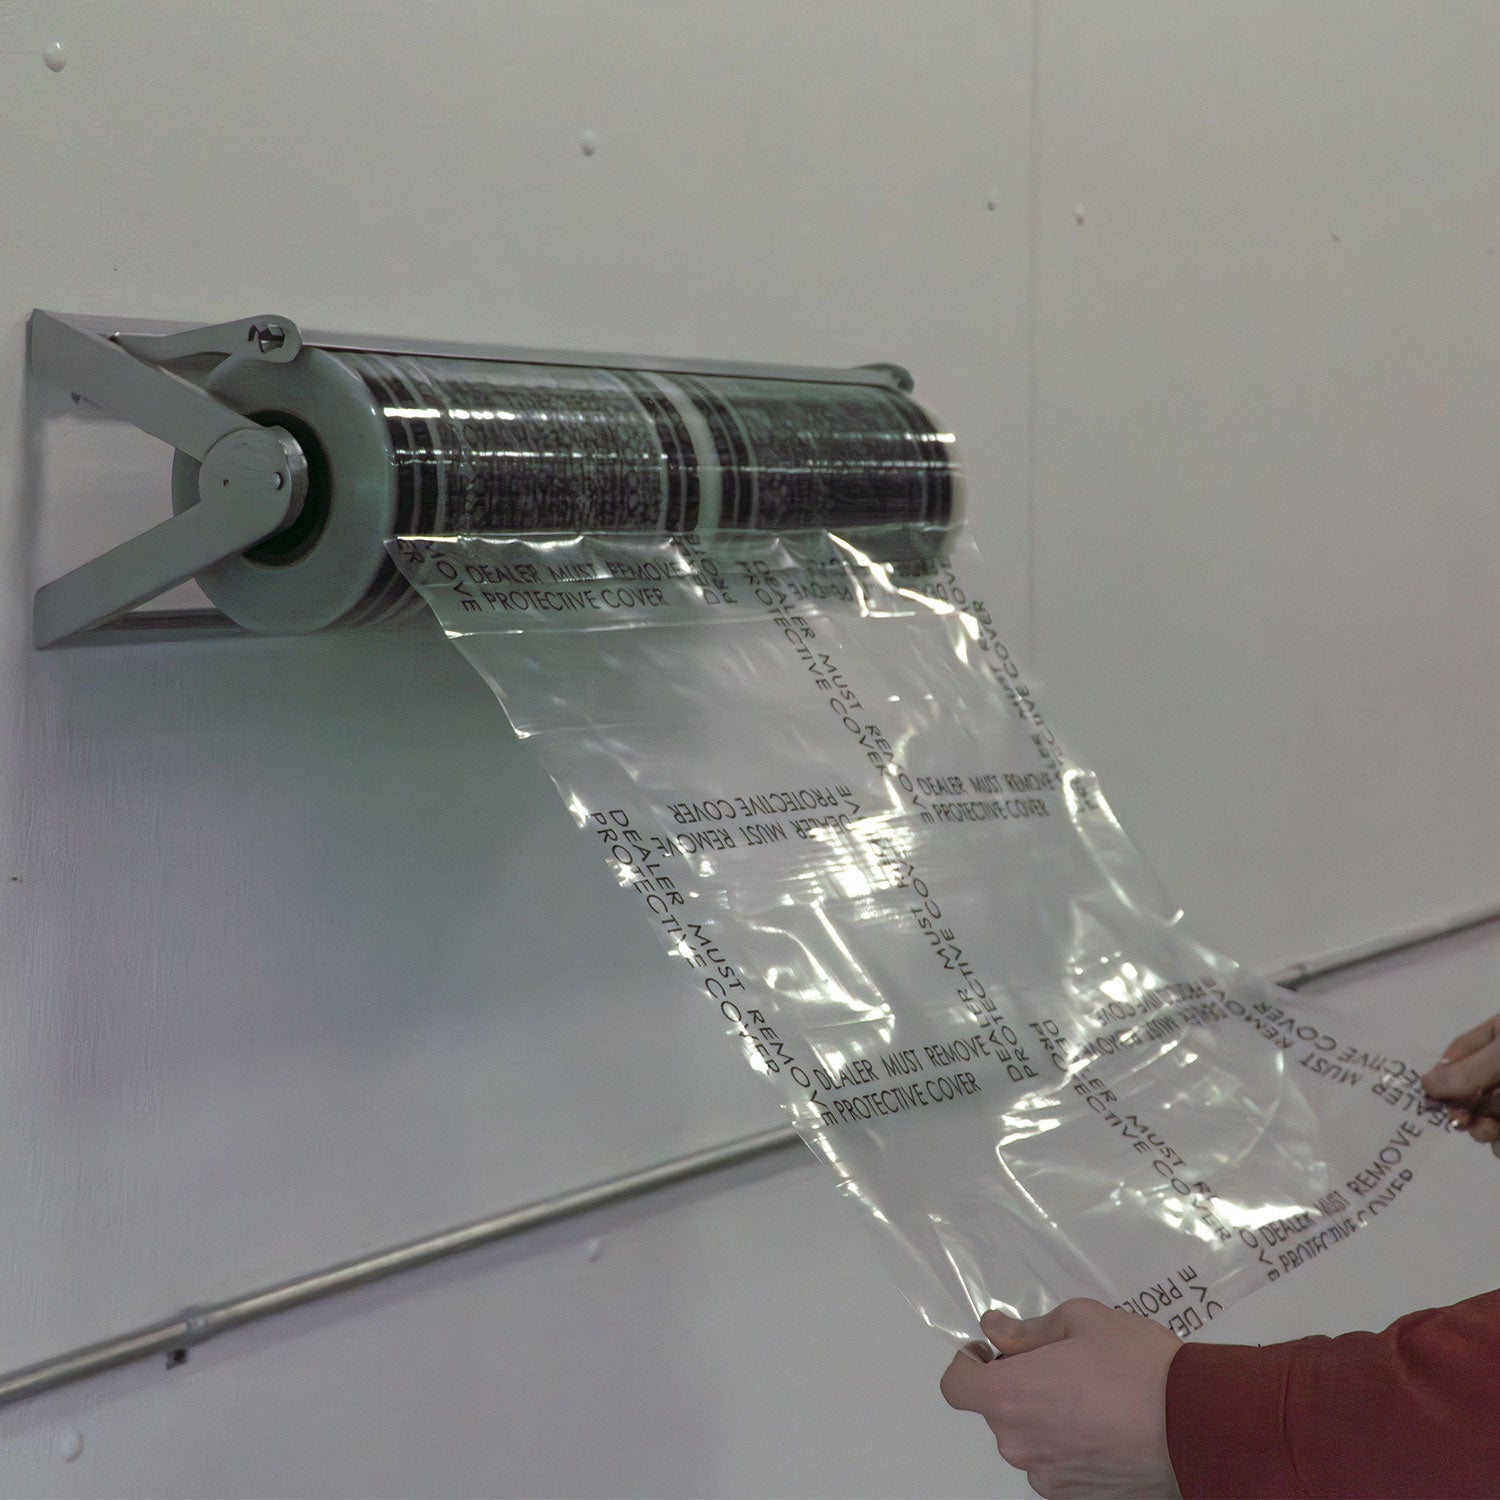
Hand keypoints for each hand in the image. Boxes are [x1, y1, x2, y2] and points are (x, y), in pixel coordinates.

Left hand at [940, 1298, 1181, 1497]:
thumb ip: (1028, 1330)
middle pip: (999, 1411)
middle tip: (1063, 1364)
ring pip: (1031, 1440)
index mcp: (1010, 1396)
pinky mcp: (1080, 1499)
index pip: (956, 1386)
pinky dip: (1071, 1447)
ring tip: (1094, 1397)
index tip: (994, 1352)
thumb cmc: (1135, 1363)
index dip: (968, 1365)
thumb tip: (994, 1331)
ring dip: (1046, 1418)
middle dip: (1019, 1385)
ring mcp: (1050, 1479)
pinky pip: (1059, 1466)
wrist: (1197, 1425)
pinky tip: (1109, 1429)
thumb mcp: (1080, 1320)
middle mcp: (1020, 1445)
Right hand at [1421, 1013, 1499, 1155]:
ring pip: (1485, 1116)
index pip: (1457, 1055)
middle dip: (1463, 1109)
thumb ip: (1470, 1071)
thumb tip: (1423, 1084)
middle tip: (1464, 1122)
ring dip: (1483, 1131)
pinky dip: (1498, 1143)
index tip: (1433, 1099)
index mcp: (1497, 1038)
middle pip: (1468, 1090)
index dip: (1443, 1078)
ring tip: (1495, 1131)